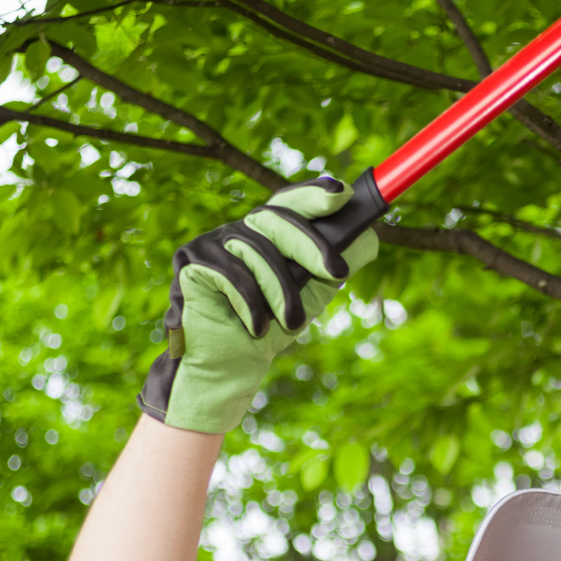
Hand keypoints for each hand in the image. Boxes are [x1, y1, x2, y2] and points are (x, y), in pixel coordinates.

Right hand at [137, 177, 378, 433]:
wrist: (229, 367)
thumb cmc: (269, 328)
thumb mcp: (310, 296)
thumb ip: (331, 267)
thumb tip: (370, 239)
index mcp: (268, 233)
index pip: (291, 203)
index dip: (314, 193)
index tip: (342, 193)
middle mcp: (239, 229)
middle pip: (277, 219)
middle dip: (311, 246)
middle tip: (338, 273)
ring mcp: (213, 241)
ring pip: (256, 250)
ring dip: (280, 292)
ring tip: (291, 324)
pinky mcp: (190, 260)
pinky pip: (228, 272)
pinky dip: (249, 303)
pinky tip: (256, 327)